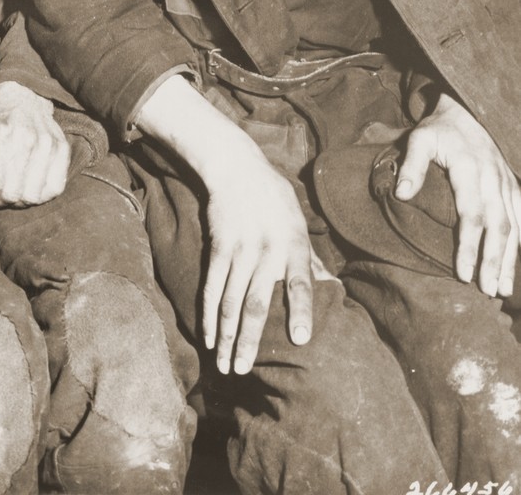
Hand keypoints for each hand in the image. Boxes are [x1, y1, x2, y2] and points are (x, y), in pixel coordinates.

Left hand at [0, 81, 70, 206]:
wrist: (23, 97)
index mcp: (2, 133)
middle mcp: (28, 139)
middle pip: (13, 193)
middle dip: (0, 199)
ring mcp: (48, 145)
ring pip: (33, 195)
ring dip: (20, 200)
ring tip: (13, 190)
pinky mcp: (62, 149)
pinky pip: (55, 188)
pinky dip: (42, 195)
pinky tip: (30, 187)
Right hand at [201, 138, 315, 375]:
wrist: (236, 168)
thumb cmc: (274, 197)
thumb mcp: (299, 221)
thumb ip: (310, 257)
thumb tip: (331, 287)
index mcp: (294, 244)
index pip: (300, 282)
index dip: (301, 310)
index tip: (300, 339)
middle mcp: (267, 249)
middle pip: (257, 302)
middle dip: (250, 340)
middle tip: (245, 370)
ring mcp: (240, 249)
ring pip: (230, 301)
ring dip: (227, 336)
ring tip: (227, 364)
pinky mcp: (218, 247)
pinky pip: (212, 286)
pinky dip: (208, 314)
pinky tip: (208, 337)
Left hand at [396, 92, 520, 297]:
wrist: (466, 111)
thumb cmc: (439, 129)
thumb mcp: (419, 139)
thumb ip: (412, 166)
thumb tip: (401, 195)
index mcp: (471, 169)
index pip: (472, 215)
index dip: (469, 246)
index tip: (463, 274)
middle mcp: (494, 179)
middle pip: (498, 227)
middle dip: (493, 261)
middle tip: (486, 291)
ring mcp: (507, 184)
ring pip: (514, 227)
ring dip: (509, 259)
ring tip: (502, 289)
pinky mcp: (513, 186)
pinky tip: (515, 265)